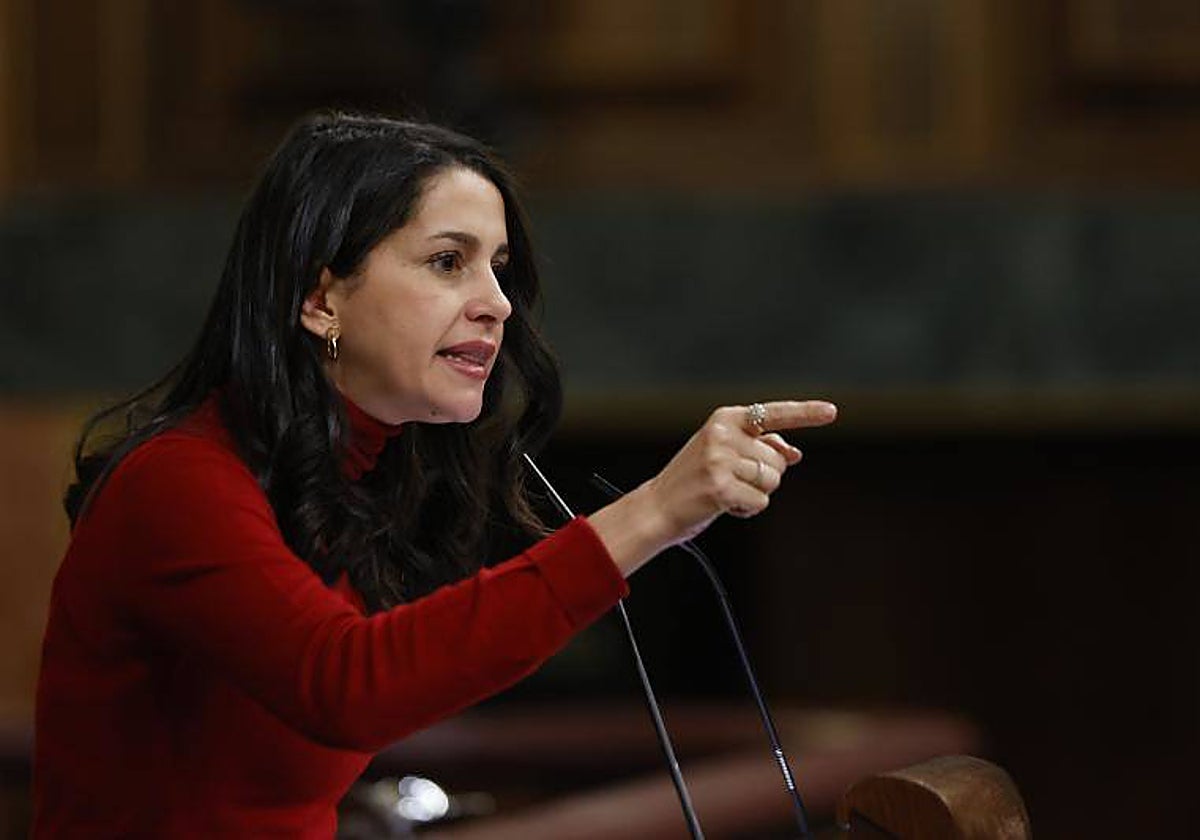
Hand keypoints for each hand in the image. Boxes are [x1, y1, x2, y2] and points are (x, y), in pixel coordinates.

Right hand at [588, 400, 836, 575]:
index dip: (806, 413)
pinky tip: (723, 505)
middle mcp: (723, 434)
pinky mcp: (720, 486)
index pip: (773, 413)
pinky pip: (760, 502)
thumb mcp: (725, 454)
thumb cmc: (695, 480)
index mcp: (724, 419)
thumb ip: (759, 447)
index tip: (832, 411)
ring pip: (772, 481)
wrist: (657, 507)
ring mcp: (720, 460)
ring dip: (755, 494)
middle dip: (765, 476)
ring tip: (725, 492)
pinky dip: (747, 510)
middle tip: (732, 480)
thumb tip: (795, 453)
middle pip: (778, 459)